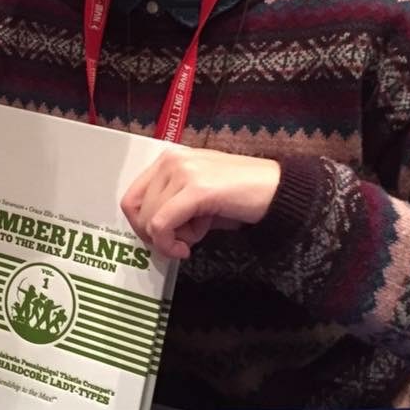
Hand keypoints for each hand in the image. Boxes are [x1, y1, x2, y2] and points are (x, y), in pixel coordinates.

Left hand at [121, 144, 280, 259]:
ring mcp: (182, 172)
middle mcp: (171, 161)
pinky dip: (169, 244)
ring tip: (196, 236)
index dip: (140, 225)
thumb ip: (171, 206)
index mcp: (168, 160)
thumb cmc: (240, 196)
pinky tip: (187, 249)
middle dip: (155, 235)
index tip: (161, 239)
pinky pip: (162, 225)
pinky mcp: (196, 189)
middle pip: (136, 210)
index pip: (131, 197)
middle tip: (180, 242)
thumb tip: (150, 231)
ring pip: (149, 220)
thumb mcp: (196, 198)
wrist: (277, 189)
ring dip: (170, 239)